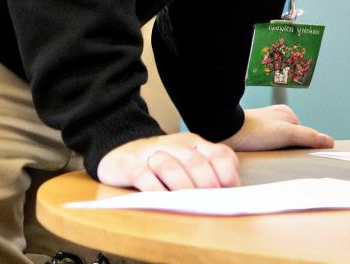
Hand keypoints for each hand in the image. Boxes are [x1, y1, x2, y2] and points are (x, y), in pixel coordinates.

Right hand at [96, 132, 239, 191]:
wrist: (120, 152)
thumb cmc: (159, 165)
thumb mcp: (186, 165)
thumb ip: (206, 176)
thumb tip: (228, 198)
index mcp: (195, 144)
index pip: (220, 154)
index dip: (228, 176)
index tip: (229, 196)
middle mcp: (175, 145)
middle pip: (196, 163)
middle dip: (206, 185)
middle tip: (209, 204)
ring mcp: (151, 153)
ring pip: (171, 167)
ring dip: (183, 188)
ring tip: (189, 205)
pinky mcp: (129, 164)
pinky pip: (144, 176)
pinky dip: (155, 191)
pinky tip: (162, 202)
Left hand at [222, 104, 334, 151]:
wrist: (223, 132)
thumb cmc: (254, 130)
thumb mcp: (286, 133)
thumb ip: (308, 137)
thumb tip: (329, 141)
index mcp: (286, 113)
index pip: (304, 134)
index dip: (303, 146)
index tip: (301, 158)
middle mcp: (274, 118)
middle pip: (290, 139)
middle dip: (288, 150)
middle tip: (282, 159)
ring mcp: (262, 127)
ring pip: (276, 145)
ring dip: (274, 154)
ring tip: (268, 159)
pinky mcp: (250, 136)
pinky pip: (263, 148)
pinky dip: (263, 154)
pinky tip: (259, 159)